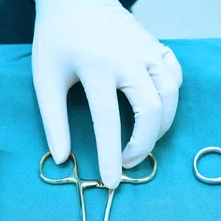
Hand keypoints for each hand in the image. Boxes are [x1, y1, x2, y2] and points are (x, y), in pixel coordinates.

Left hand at [32, 0, 182, 188]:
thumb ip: (52, 120)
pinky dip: (171, 99)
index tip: (112, 182)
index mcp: (96, 66)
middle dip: (144, 145)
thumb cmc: (57, 38)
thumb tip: (62, 159)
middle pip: (151, 111)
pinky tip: (156, 111)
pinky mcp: (157, 45)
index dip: (110, 156)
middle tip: (128, 163)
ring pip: (171, 95)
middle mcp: (128, 58)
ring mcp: (147, 50)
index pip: (107, 122)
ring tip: (143, 142)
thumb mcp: (45, 78)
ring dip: (162, 127)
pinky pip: (176, 76)